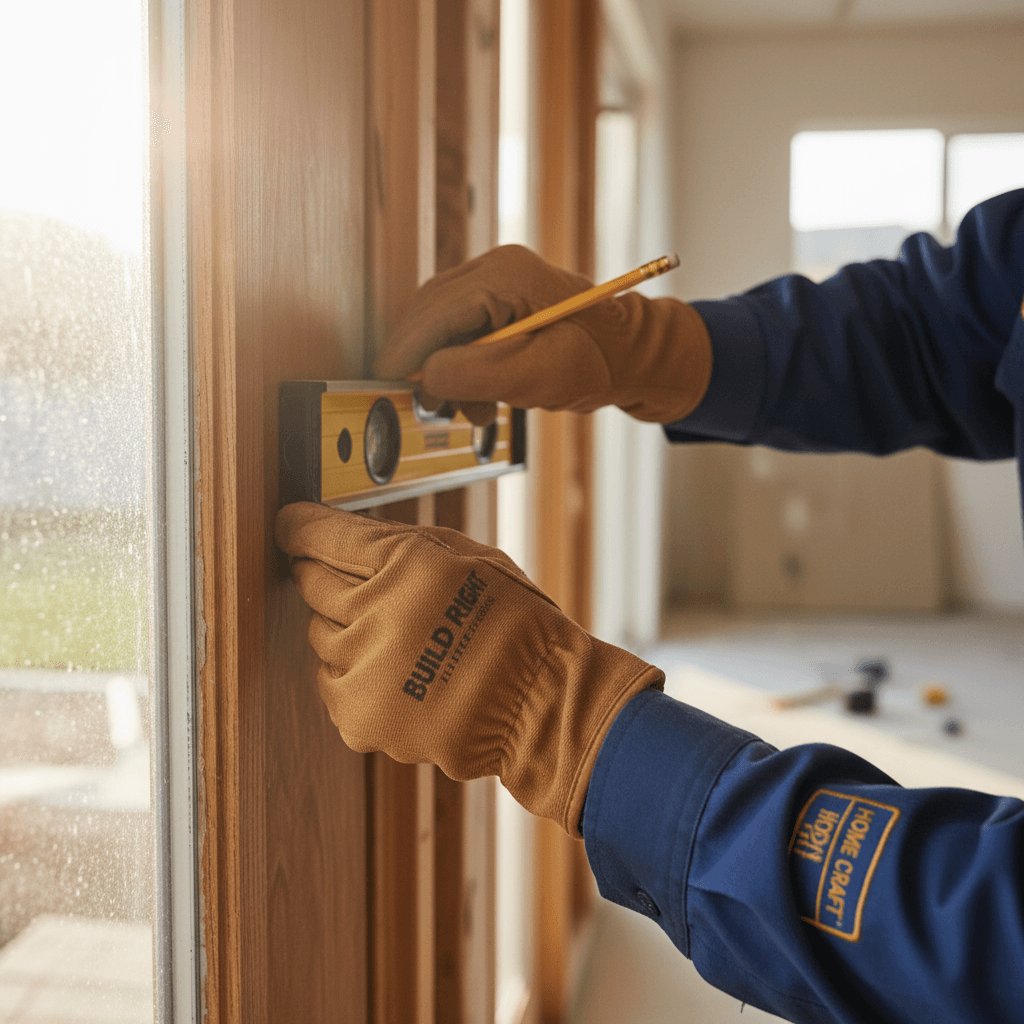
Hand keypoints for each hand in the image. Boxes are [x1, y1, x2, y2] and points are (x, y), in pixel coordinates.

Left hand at [275, 501, 663, 835]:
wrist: (541, 702)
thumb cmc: (516, 623)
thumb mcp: (473, 556)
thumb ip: (406, 542)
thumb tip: (345, 533)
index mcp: (406, 566)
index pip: (320, 535)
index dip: (299, 527)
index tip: (291, 525)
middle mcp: (377, 616)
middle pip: (310, 582)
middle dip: (325, 575)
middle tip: (361, 584)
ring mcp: (364, 671)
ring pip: (319, 635)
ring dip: (346, 629)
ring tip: (397, 638)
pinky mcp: (359, 716)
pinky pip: (330, 682)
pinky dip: (353, 675)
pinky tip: (396, 673)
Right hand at [374, 244, 712, 425]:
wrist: (638, 357)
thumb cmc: (597, 365)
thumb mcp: (533, 377)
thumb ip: (472, 375)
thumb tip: (423, 377)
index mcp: (506, 275)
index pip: (434, 312)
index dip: (404, 351)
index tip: (383, 383)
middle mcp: (498, 267)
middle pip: (431, 314)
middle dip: (426, 365)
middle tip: (431, 408)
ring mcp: (500, 279)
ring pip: (444, 324)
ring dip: (449, 370)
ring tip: (475, 411)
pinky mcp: (503, 297)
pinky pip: (464, 329)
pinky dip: (465, 365)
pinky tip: (484, 397)